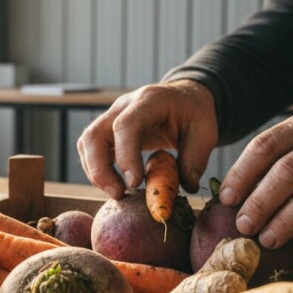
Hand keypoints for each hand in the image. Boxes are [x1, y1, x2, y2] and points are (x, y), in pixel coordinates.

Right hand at [76, 80, 217, 198]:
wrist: (184, 98)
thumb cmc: (194, 113)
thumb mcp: (205, 132)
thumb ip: (195, 159)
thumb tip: (184, 187)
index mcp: (149, 100)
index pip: (126, 125)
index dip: (125, 155)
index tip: (134, 183)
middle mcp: (123, 106)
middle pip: (94, 135)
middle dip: (100, 169)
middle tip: (118, 194)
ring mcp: (111, 116)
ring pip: (87, 143)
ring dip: (95, 172)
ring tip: (117, 193)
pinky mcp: (107, 130)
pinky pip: (90, 150)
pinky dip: (97, 170)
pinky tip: (115, 185)